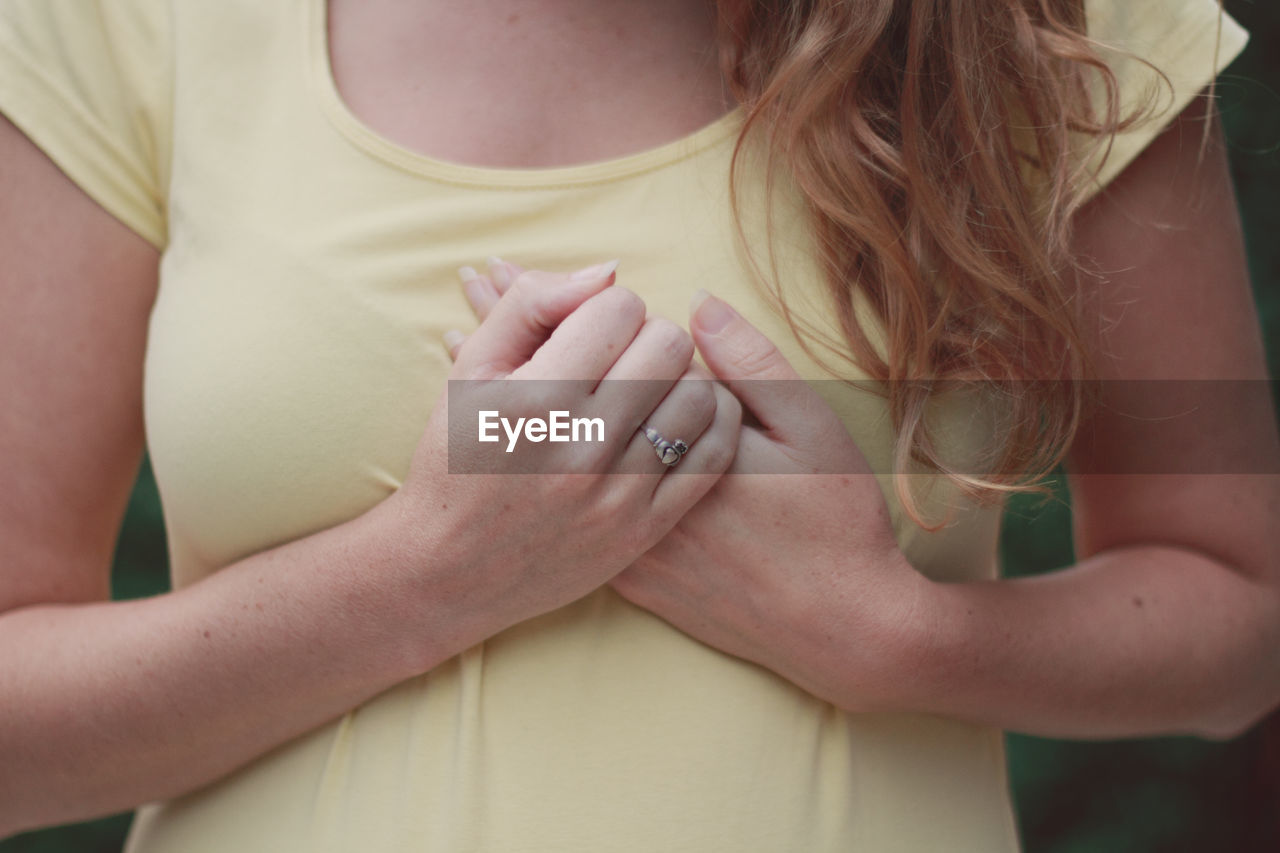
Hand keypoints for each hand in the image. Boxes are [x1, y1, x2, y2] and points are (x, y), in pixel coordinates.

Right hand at [397, 260, 741, 646]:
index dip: (606, 307)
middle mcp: (581, 445)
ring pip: (699, 395)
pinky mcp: (643, 529)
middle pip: (668, 345)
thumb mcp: (470, 371)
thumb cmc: (457, 458)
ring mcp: (618, 493)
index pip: (620, 308)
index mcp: (536, 398)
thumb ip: (531, 303)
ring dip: (680, 378)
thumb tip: (608, 273)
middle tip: (622, 357)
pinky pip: (711, 456)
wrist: (448, 569)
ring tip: (649, 389)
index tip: (587, 332)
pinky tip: (680, 418)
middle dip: (647, 336)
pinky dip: (709, 424)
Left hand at [455, 261, 919, 708]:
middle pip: (563, 389)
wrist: (833, 627)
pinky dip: (527, 456)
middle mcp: (634, 487)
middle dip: (523, 331)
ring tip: (458, 330)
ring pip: (550, 445)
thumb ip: (753, 364)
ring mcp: (624, 533)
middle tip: (475, 276)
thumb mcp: (812, 431)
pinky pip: (557, 500)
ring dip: (509, 386)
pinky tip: (499, 427)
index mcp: (678, 439)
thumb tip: (698, 302)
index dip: (571, 301)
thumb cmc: (831, 522)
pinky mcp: (626, 568)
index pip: (614, 351)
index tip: (524, 265)